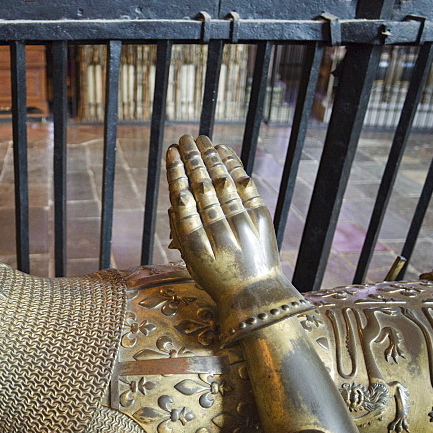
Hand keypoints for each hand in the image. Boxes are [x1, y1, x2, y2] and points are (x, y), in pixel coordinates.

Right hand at [167, 135, 306, 343]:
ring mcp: (242, 225)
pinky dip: (233, 166)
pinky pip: (245, 185)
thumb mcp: (192, 262)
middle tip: (183, 138)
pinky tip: (222, 152)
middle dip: (192, 159)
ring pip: (223, 182)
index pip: (182, 199)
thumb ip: (182, 231)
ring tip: (200, 140)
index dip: (176, 173)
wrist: (256, 294)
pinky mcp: (260, 218)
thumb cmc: (218, 278)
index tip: (171, 153)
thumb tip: (175, 200)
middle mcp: (219, 233)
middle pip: (202, 187)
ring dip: (210, 157)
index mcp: (195, 245)